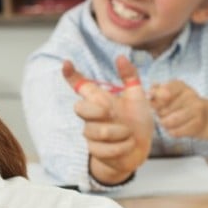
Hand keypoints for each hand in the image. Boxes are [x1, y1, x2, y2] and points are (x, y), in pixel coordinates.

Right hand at [62, 57, 152, 184]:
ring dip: (120, 133)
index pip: (80, 86)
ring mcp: (91, 134)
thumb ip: (130, 78)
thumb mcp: (137, 98)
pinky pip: (105, 149)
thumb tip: (121, 56)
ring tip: (129, 134)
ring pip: (98, 131)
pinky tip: (128, 145)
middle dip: (97, 111)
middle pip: (79, 109)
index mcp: (99, 100)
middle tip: (112, 113)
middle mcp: (91, 116)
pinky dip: (122, 147)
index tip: (66, 63)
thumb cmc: (137, 121)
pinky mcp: (95, 151)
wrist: (140, 149)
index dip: (72, 75)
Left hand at [148, 80, 207, 140]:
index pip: (163, 91)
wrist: (204, 117)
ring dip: (164, 124)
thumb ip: (155, 92)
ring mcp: (196, 109)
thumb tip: (149, 94)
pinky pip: (175, 132)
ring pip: (168, 121)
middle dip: (159, 114)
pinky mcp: (198, 124)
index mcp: (180, 86)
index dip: (155, 99)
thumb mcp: (168, 95)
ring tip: (168, 121)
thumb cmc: (179, 105)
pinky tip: (176, 127)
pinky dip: (172, 132)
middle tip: (165, 113)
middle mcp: (190, 95)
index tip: (152, 100)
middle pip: (162, 109)